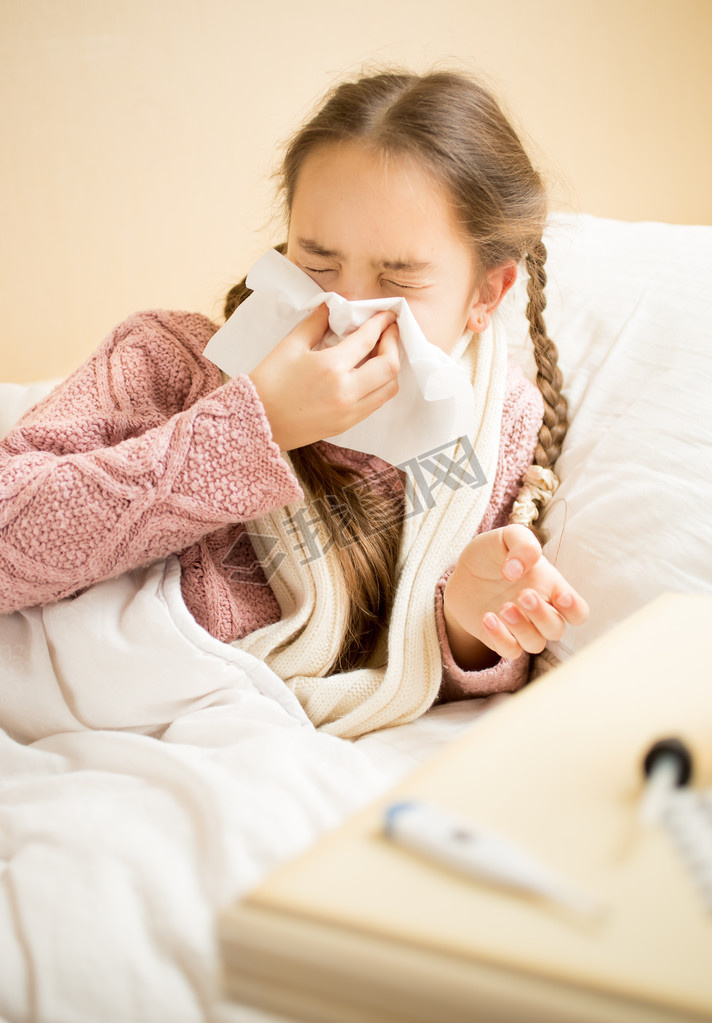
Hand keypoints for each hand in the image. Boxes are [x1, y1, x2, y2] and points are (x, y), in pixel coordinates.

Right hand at [248, 304, 399, 449]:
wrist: (257, 422)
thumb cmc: (268, 383)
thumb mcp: (290, 345)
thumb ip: (316, 323)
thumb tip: (332, 306)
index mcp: (331, 367)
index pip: (368, 340)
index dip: (381, 323)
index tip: (386, 314)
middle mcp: (346, 391)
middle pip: (389, 366)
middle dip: (394, 343)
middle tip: (389, 331)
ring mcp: (349, 411)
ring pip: (389, 388)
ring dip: (391, 368)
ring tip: (382, 353)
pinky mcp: (346, 424)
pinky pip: (375, 403)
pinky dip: (380, 386)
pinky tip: (370, 374)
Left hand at [443, 524, 588, 667]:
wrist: (462, 570)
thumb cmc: (493, 552)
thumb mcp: (507, 537)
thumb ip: (522, 544)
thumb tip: (517, 570)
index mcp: (550, 588)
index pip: (578, 611)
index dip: (574, 609)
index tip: (560, 597)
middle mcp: (539, 612)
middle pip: (556, 629)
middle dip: (542, 616)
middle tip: (523, 595)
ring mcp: (520, 627)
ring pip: (535, 644)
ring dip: (522, 629)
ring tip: (503, 607)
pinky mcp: (499, 638)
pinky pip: (509, 651)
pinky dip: (500, 638)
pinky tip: (487, 618)